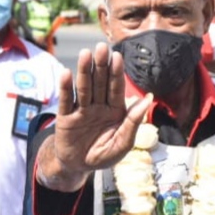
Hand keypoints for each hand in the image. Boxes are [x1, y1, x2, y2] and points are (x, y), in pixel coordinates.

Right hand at [39, 43, 152, 190]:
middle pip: (100, 83)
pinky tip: (66, 73)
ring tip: (85, 54)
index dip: (116, 72)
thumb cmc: (104, 155)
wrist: (79, 167)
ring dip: (84, 71)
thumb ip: (134, 122)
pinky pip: (66, 101)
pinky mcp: (65, 117)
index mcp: (115, 110)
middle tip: (101, 47)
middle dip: (101, 66)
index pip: (116, 88)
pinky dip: (66, 88)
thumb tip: (148, 99)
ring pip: (83, 88)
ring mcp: (81, 110)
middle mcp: (98, 106)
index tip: (117, 56)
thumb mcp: (122, 143)